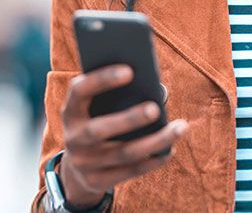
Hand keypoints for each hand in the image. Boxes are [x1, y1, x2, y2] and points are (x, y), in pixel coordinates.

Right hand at [57, 65, 189, 208]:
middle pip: (99, 130)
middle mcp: (73, 138)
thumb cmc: (99, 123)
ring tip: (180, 127)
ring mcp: (84, 163)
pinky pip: (130, 171)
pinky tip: (170, 149)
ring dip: (155, 141)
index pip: (79, 91)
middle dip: (129, 119)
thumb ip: (118, 96)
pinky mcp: (97, 181)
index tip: (130, 71)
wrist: (78, 168)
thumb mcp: (98, 109)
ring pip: (124, 153)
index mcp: (70, 111)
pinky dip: (153, 160)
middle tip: (155, 108)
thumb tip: (158, 91)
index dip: (101, 79)